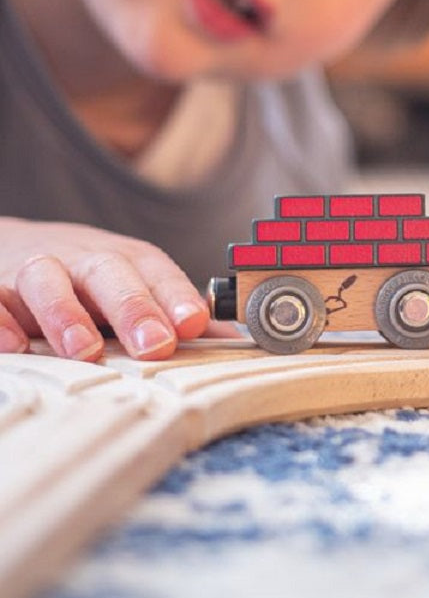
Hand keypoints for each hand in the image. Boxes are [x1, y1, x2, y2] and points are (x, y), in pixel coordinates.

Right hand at [0, 218, 210, 359]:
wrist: (9, 246)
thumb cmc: (86, 278)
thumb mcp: (132, 287)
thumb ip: (175, 316)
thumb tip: (236, 343)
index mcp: (125, 260)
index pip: (156, 271)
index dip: (176, 295)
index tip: (195, 323)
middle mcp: (81, 259)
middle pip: (110, 271)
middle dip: (134, 306)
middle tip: (155, 345)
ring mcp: (33, 270)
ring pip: (47, 279)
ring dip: (66, 314)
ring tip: (84, 351)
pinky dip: (0, 320)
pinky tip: (16, 346)